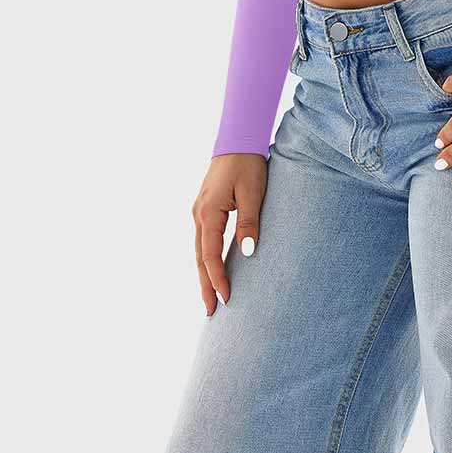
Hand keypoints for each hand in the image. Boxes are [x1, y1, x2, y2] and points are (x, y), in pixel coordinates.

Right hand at [195, 153, 266, 312]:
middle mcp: (199, 214)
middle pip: (200, 258)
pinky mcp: (205, 209)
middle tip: (211, 312)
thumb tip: (247, 253)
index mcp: (209, 212)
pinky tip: (212, 271)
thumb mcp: (253, 193)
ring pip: (199, 251)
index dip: (217, 279)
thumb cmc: (248, 164)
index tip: (226, 300)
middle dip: (206, 286)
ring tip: (210, 298)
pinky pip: (203, 241)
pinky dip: (206, 260)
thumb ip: (249, 223)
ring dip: (205, 275)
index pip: (210, 255)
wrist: (237, 140)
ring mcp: (199, 212)